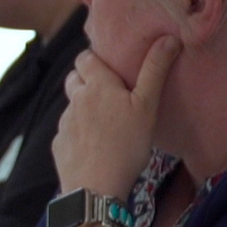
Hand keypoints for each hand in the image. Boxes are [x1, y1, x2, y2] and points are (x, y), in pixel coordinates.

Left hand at [53, 37, 180, 198]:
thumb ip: (155, 71)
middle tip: (108, 94)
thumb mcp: (147, 106)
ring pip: (71, 106)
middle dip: (86, 80)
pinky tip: (92, 146)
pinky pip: (67, 131)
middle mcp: (75, 99)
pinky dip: (77, 133)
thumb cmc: (126, 146)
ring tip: (103, 122)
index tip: (111, 68)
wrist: (95, 189)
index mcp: (96, 85)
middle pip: (74, 78)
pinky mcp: (58, 145)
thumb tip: (168, 37)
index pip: (85, 57)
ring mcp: (63, 123)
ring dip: (82, 107)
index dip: (95, 59)